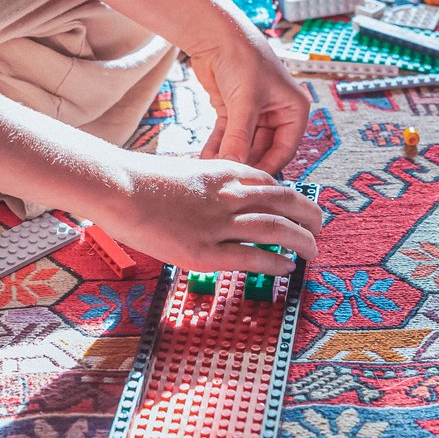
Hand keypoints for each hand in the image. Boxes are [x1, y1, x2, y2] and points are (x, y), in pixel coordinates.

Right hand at [96, 154, 323, 272]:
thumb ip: (206, 181)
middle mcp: (228, 196)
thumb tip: (214, 193)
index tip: (297, 205)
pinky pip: (253, 258)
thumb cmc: (141, 179)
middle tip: (320, 225)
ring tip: (313, 249)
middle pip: (284, 201)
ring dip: (302, 240)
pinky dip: (276, 262)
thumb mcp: (183, 170)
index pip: (268, 181)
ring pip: (277, 229)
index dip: (288, 195)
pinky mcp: (206, 252)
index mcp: (222, 171)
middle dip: (308, 214)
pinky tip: (288, 267)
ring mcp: (219, 224)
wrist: (118, 188)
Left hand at [184, 21, 312, 173]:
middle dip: (245, 163)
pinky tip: (207, 159)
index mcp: (293, 109)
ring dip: (229, 156)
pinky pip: (228, 135)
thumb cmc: (242, 58)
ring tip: (214, 173)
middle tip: (229, 181)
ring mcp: (254, 112)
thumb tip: (234, 167)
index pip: (285, 149)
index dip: (268, 167)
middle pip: (263, 149)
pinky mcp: (233, 109)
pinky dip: (218, 146)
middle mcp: (277, 112)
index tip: (252, 184)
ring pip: (243, 144)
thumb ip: (239, 137)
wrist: (216, 34)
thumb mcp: (244, 102)